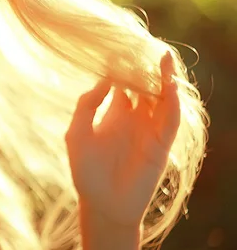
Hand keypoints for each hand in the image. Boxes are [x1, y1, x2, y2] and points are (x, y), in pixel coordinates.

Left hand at [65, 52, 180, 226]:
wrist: (102, 204)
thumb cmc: (86, 170)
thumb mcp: (77, 134)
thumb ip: (87, 105)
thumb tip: (105, 79)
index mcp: (115, 112)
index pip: (123, 81)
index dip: (122, 65)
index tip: (119, 46)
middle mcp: (135, 117)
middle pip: (145, 84)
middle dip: (146, 67)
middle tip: (146, 45)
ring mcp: (149, 130)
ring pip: (162, 98)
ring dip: (164, 79)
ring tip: (163, 58)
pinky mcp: (161, 144)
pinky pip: (170, 119)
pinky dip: (172, 102)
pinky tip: (168, 86)